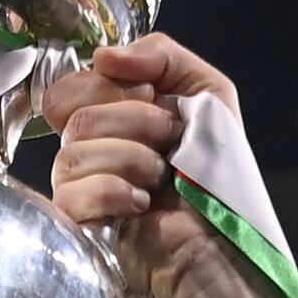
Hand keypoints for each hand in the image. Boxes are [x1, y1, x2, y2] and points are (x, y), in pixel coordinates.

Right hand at [39, 35, 242, 297]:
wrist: (227, 241)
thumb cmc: (220, 174)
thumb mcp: (208, 94)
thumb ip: (162, 56)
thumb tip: (102, 56)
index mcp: (109, 119)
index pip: (69, 88)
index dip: (107, 87)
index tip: (154, 99)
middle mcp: (88, 152)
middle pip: (73, 117)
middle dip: (134, 122)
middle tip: (169, 143)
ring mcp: (79, 192)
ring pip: (73, 154)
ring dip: (132, 159)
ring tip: (160, 180)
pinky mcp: (78, 229)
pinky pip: (71, 195)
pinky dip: (114, 192)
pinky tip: (141, 205)